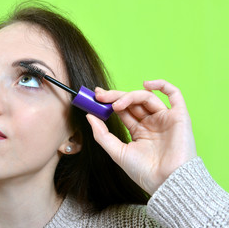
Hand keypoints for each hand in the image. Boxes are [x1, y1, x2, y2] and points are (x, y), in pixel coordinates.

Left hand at [86, 80, 196, 194]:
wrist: (166, 182)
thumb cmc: (143, 171)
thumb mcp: (117, 151)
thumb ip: (102, 134)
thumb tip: (89, 116)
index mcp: (139, 131)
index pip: (123, 111)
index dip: (110, 102)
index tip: (96, 97)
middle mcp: (152, 123)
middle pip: (132, 102)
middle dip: (115, 96)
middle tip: (100, 95)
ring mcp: (165, 118)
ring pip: (147, 97)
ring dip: (130, 96)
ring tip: (116, 104)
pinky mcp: (179, 116)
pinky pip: (175, 95)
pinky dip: (163, 85)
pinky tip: (147, 84)